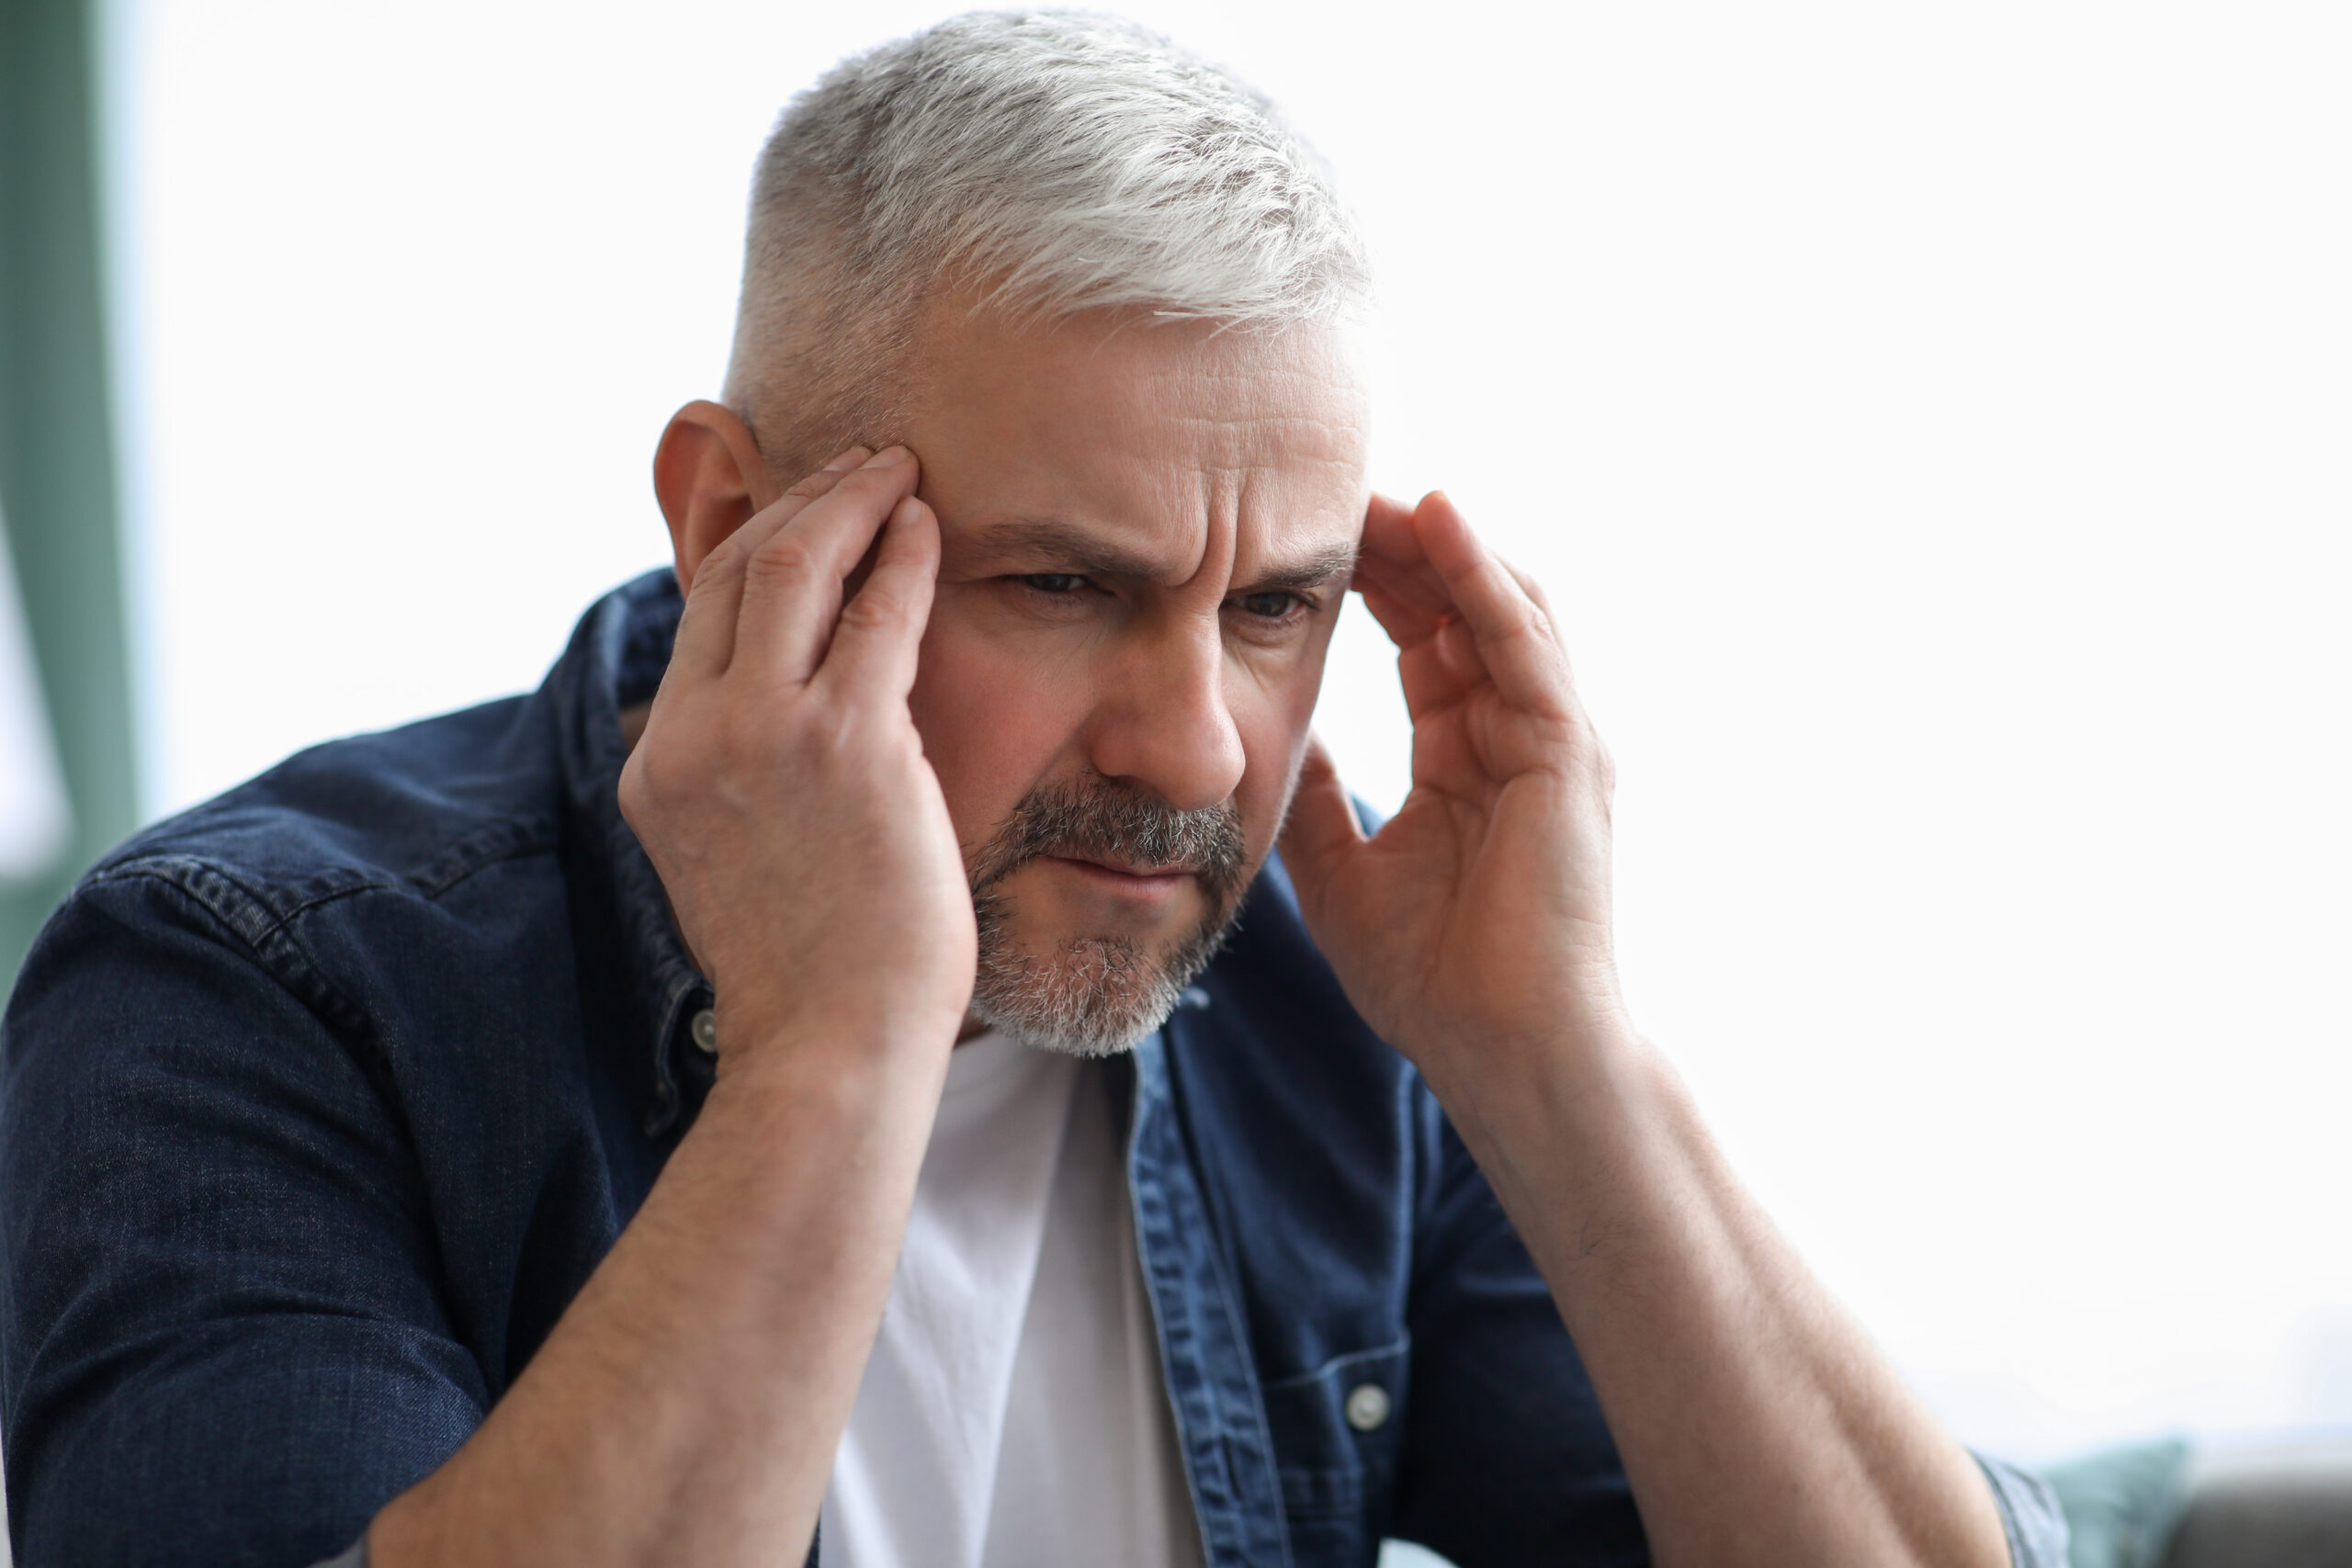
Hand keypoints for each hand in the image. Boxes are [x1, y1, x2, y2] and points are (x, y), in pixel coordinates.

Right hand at [619, 446, 973, 1076]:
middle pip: (731, 571)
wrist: (831, 1052)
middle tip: (858, 468)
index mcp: (658, 768)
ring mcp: (762, 735)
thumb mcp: (739, 864)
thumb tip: (783, 732)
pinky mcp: (845, 744)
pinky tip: (931, 527)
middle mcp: (693, 737)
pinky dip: (904, 554)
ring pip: (793, 564)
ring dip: (849, 501)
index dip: (751, 544)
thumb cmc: (814, 975)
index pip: (695, 618)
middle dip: (797, 501)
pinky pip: (877, 611)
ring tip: (897, 471)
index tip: (804, 512)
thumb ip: (744, 783)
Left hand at [1280, 490, 1628, 1109]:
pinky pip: (1523, 640)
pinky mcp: (1568, 749)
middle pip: (1459, 603)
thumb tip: (1268, 731)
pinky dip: (1482, 574)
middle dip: (1400, 542)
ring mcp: (1552, 736)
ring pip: (1497, 603)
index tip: (1302, 535)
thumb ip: (1316, 797)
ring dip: (1437, 540)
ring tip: (1373, 484)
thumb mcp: (1341, 872)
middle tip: (1330, 485)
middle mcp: (1519, 732)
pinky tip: (1435, 519)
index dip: (1371, 581)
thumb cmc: (1437, 984)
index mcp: (1469, 755)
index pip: (1422, 637)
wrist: (1506, 1054)